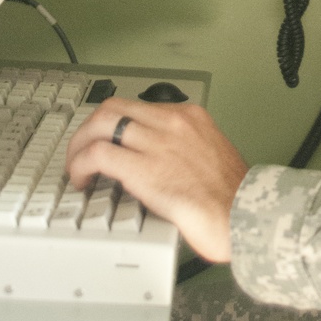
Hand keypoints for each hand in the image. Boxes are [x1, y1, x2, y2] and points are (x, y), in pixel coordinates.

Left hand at [65, 98, 248, 261]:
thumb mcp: (211, 155)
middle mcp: (172, 122)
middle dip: (89, 129)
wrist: (244, 214)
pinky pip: (98, 154)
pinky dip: (80, 164)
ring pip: (100, 124)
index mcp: (191, 117)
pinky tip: (81, 180)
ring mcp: (156, 142)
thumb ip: (185, 150)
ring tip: (76, 166)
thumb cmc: (233, 197)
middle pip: (114, 107)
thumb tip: (162, 163)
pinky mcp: (142, 169)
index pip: (138, 106)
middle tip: (81, 150)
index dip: (114, 124)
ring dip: (79, 145)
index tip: (105, 140)